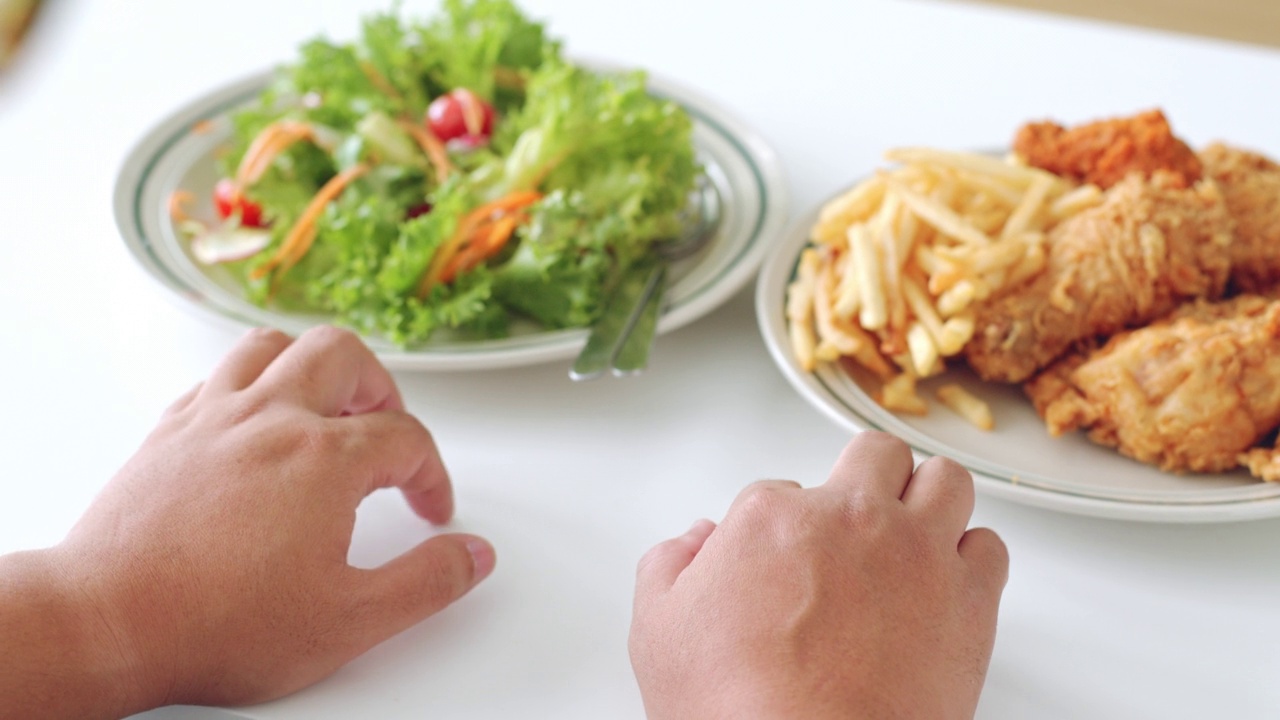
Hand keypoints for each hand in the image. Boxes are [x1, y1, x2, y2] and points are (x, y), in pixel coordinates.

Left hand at [49, 326, 494, 711]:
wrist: (108, 622)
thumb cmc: (215, 623)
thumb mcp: (348, 622)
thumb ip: (424, 584)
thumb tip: (472, 556)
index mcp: (323, 458)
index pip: (405, 440)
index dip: (432, 475)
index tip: (430, 511)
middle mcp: (270, 419)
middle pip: (343, 357)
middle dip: (380, 390)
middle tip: (388, 432)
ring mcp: (213, 417)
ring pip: (273, 345)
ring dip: (313, 365)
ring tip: (329, 404)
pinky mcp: (169, 431)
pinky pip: (220, 376)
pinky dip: (253, 383)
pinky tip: (256, 420)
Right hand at [629, 432, 1007, 719]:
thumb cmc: (735, 707)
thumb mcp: (658, 630)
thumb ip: (670, 567)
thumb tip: (695, 540)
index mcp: (773, 518)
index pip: (781, 488)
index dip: (782, 524)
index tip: (784, 557)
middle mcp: (850, 518)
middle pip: (876, 455)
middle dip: (868, 476)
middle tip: (859, 514)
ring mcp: (916, 553)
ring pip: (946, 480)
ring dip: (930, 499)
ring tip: (914, 531)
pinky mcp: (969, 600)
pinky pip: (990, 548)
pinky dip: (972, 558)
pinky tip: (948, 582)